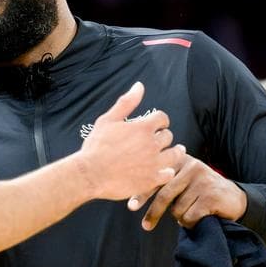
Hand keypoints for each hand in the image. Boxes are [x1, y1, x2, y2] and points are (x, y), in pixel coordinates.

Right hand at [77, 82, 178, 200]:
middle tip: (158, 140)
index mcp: (143, 128)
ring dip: (174, 152)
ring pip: (174, 155)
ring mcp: (153, 163)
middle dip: (163, 136)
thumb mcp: (108, 120)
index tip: (157, 124)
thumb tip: (139, 86)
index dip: (160, 120)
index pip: (162, 118)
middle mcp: (152, 144)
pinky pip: (168, 174)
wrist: (91, 173)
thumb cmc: (97, 146)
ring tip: (173, 152)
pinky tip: (164, 171)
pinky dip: (167, 171)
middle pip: (168, 136)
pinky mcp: (151, 180)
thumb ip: (126, 103)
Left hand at [128, 144, 247, 229]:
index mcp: (181, 160)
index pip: (157, 176)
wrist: (234, 199)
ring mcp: (203, 180)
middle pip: (165, 194)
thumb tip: (134, 197)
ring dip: (180, 218)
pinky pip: (190, 217)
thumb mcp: (183, 180)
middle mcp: (192, 166)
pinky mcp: (211, 196)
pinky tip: (200, 218)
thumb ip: (165, 181)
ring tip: (192, 213)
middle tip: (146, 226)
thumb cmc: (201, 191)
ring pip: (177, 209)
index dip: (142, 192)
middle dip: (154, 212)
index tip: (131, 206)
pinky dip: (190, 224)